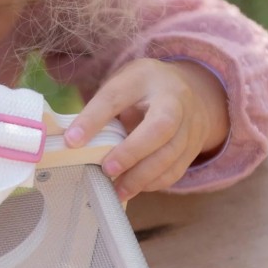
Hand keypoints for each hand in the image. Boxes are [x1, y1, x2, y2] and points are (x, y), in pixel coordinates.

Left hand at [64, 58, 229, 200]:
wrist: (184, 91)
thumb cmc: (140, 92)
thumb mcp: (119, 88)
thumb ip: (100, 111)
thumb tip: (73, 143)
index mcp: (145, 78)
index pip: (116, 96)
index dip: (93, 119)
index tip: (72, 140)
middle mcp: (175, 98)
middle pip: (161, 127)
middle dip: (132, 152)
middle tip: (107, 170)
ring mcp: (190, 123)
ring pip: (172, 152)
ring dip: (142, 176)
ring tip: (117, 189)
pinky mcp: (195, 145)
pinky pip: (177, 169)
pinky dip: (154, 182)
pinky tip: (134, 187)